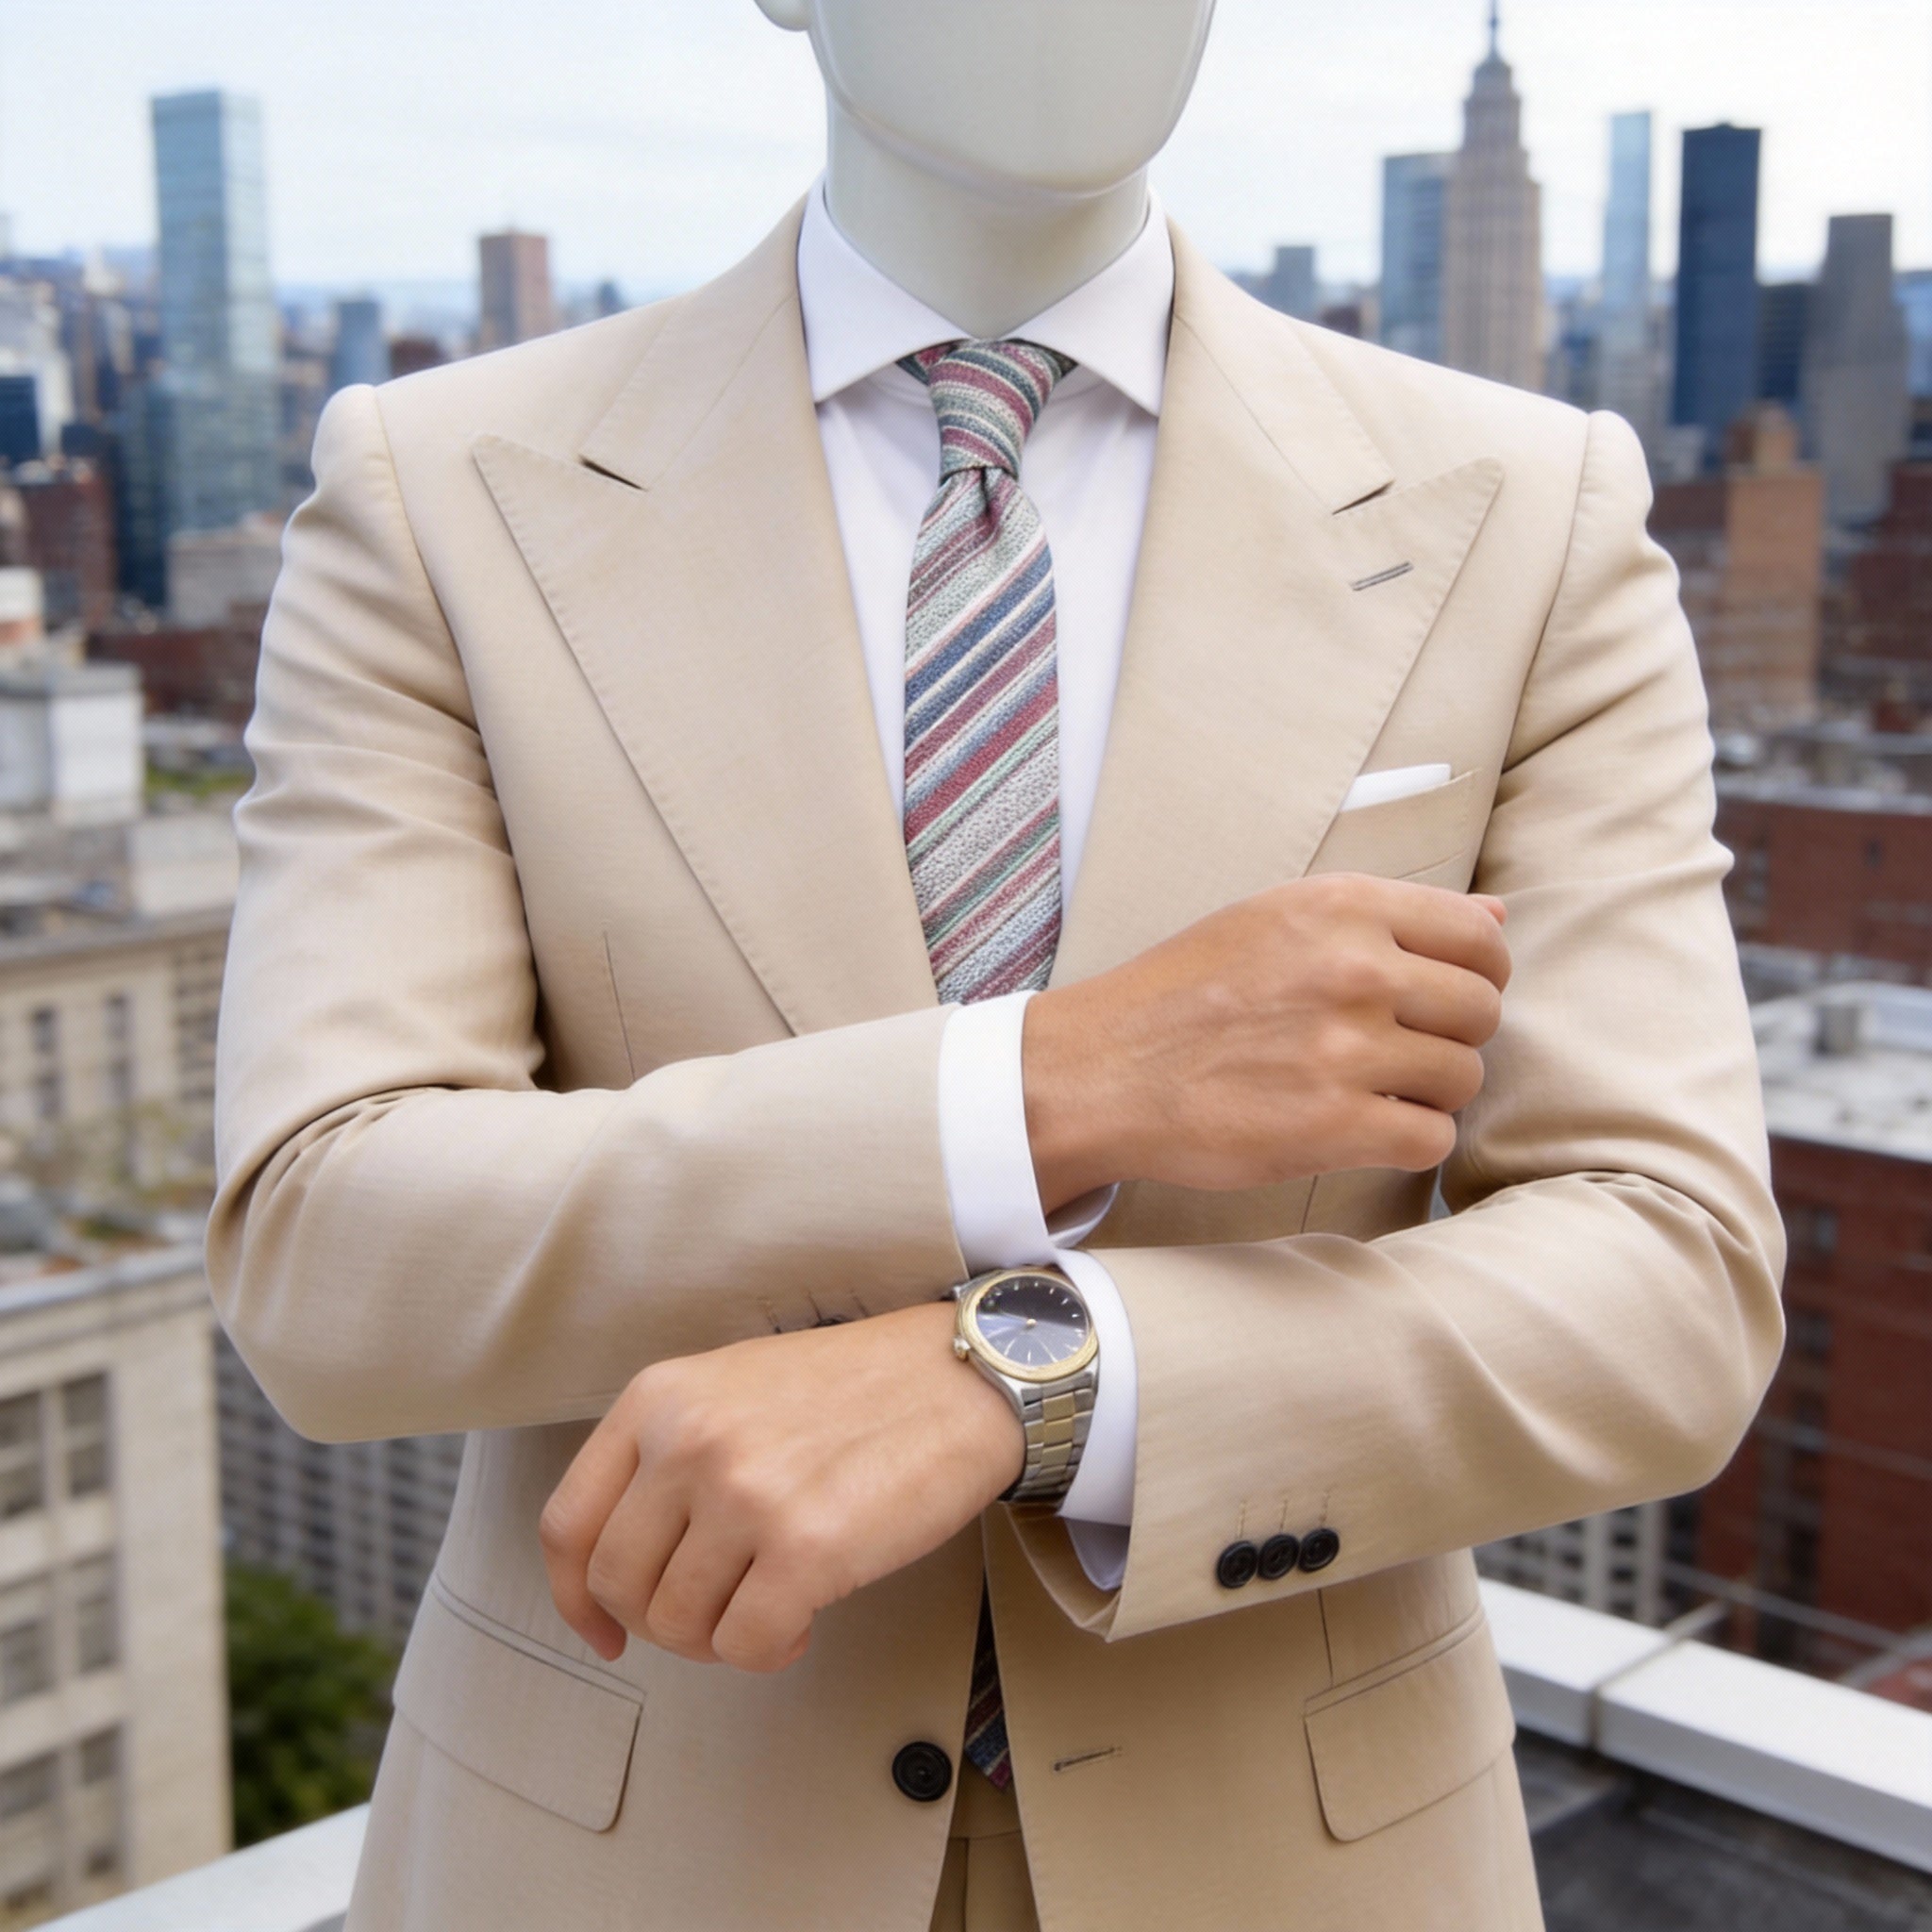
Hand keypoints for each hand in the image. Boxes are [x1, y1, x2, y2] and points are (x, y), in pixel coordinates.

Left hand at [540, 1303, 1021, 1672]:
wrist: (959, 1377)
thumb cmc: (853, 1389)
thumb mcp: (732, 1388)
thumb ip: (668, 1454)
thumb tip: (625, 1565)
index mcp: (659, 1399)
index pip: (567, 1523)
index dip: (574, 1596)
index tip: (603, 1630)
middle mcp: (688, 1441)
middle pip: (617, 1585)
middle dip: (659, 1624)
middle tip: (713, 1616)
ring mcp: (744, 1495)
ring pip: (677, 1625)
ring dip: (719, 1638)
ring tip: (769, 1608)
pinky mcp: (806, 1548)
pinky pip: (745, 1647)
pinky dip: (768, 1653)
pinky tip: (802, 1624)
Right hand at [1023, 875, 1510, 1211]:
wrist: (1102, 1070)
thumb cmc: (1184, 993)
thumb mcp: (1276, 918)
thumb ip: (1386, 916)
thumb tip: (1498, 916)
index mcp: (1341, 907)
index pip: (1480, 938)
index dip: (1478, 975)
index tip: (1443, 998)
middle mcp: (1353, 968)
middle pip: (1482, 1010)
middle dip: (1453, 1037)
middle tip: (1400, 1052)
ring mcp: (1346, 1048)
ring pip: (1463, 1077)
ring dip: (1430, 1093)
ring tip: (1373, 1091)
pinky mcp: (1334, 1125)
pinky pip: (1432, 1139)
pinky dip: (1408, 1142)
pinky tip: (1363, 1130)